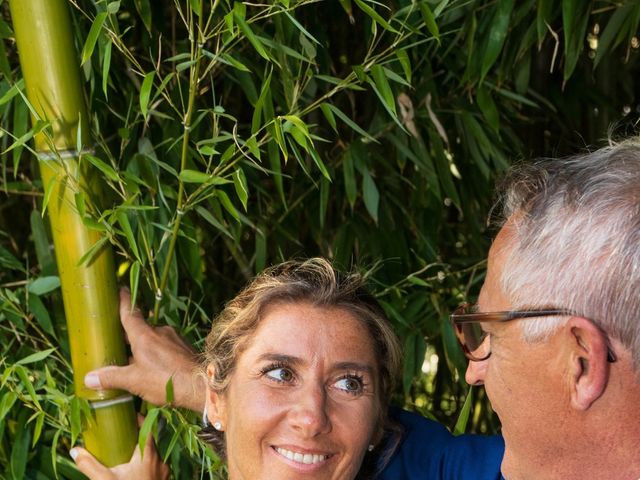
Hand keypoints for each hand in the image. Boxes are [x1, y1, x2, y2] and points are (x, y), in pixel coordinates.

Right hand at [70, 418, 169, 479]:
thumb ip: (89, 465)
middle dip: (140, 436)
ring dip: (143, 452)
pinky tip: (135, 470)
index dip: (141, 419)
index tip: (131, 415)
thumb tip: (74, 450)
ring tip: (128, 451)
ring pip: (155, 456)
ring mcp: (164, 473)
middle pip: (152, 442)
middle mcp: (161, 461)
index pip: (149, 428)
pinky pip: (156, 468)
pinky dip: (147, 465)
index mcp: (149, 455)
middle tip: (126, 433)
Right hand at [84, 288, 205, 411]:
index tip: (120, 287)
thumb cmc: (166, 380)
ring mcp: (175, 338)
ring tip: (134, 362)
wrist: (202, 385)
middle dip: (128, 334)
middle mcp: (160, 331)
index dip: (123, 300)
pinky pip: (166, 346)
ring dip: (144, 347)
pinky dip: (157, 353)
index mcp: (144, 334)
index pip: (130, 312)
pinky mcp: (184, 347)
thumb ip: (111, 377)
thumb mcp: (134, 381)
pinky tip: (155, 368)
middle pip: (140, 328)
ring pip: (153, 339)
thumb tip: (88, 378)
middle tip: (115, 340)